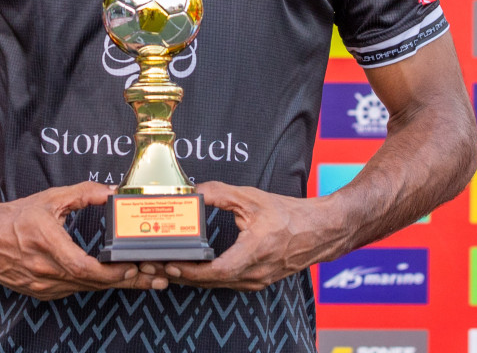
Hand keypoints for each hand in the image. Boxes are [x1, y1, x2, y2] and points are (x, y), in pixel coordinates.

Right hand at [0, 182, 166, 299]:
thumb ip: (83, 193)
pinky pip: (74, 290)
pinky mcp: (41, 292)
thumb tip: (110, 191)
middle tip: (154, 276)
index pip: (84, 267)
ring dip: (114, 285)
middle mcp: (44, 270)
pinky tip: (112, 280)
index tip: (133, 266)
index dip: (111, 271)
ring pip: (85, 289)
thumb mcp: (50, 199)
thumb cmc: (13, 218)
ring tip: (142, 279)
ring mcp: (42, 285)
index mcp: (46, 244)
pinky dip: (94, 285)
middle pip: (92, 282)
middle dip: (126, 280)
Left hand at [166, 181, 337, 290]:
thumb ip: (220, 192)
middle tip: (158, 265)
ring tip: (169, 267)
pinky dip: (207, 278)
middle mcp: (256, 272)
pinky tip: (193, 269)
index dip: (191, 270)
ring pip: (218, 285)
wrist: (318, 231)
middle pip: (211, 282)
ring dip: (193, 278)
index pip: (217, 271)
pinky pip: (227, 284)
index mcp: (255, 251)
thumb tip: (194, 191)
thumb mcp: (251, 197)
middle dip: (183, 275)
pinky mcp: (257, 281)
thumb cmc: (289, 214)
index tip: (171, 263)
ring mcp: (257, 281)